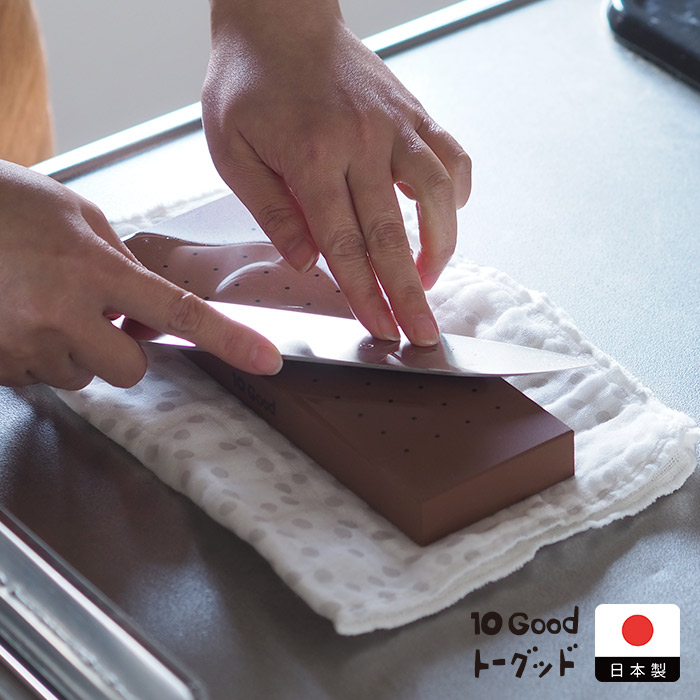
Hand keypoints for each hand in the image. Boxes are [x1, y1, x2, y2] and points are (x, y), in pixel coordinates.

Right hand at [0, 161, 281, 389]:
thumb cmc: (1, 204)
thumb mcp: (74, 215)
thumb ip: (118, 259)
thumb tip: (145, 301)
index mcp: (93, 269)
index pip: (178, 313)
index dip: (228, 339)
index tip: (266, 359)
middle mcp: (62, 316)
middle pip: (130, 369)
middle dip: (122, 348)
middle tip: (94, 314)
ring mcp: (24, 347)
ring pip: (82, 376)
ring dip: (74, 349)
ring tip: (39, 304)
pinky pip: (41, 376)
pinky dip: (39, 354)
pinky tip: (15, 317)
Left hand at [202, 0, 470, 345]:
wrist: (279, 18)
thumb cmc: (249, 82)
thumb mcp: (232, 150)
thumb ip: (272, 209)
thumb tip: (308, 260)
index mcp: (312, 157)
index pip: (345, 244)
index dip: (364, 294)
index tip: (380, 329)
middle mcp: (362, 142)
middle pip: (393, 234)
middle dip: (409, 292)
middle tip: (423, 332)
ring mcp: (395, 125)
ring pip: (437, 196)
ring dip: (441, 247)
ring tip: (430, 281)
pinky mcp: (413, 113)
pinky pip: (451, 157)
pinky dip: (456, 194)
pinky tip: (445, 218)